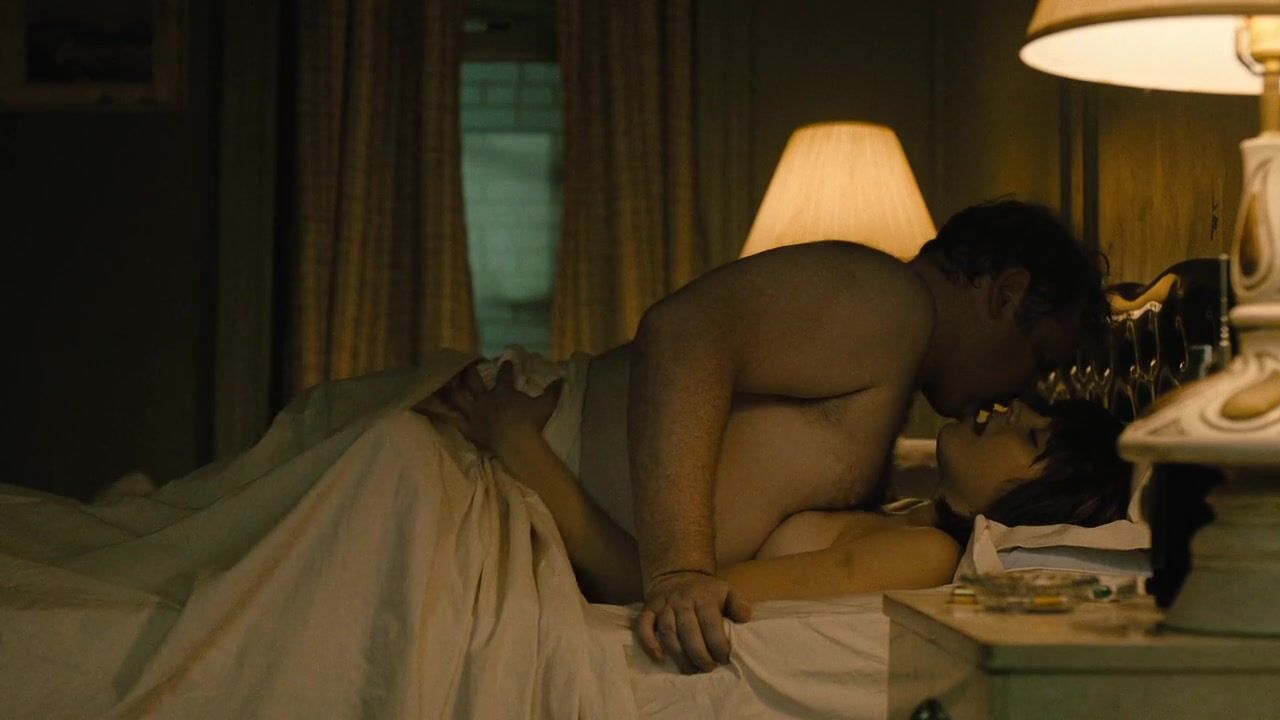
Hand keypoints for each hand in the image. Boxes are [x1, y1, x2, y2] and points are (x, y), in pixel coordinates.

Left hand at [435, 361, 562, 458]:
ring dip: (446, 387)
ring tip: (435, 380)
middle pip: (473, 381)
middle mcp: (486, 399)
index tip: (506, 361)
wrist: (518, 440)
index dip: (505, 368)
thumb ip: (554, 391)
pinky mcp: (468, 427)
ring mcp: (475, 413)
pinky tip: (417, 405)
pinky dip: (432, 412)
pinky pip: (447, 418)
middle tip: (464, 364)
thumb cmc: (532, 422)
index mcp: (504, 392)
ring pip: (456, 396)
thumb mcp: (547, 404)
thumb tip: (564, 379)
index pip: (504, 376)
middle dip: (468, 371)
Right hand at [634, 570, 751, 673]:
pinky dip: (649, 643)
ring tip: (691, 670)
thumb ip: (739, 604)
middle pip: (689, 631)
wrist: (676, 574)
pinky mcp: (648, 610)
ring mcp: (663, 606)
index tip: (724, 658)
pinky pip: (643, 627)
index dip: (718, 644)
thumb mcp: (727, 590)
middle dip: (699, 654)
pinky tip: (660, 658)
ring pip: (668, 633)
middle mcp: (681, 601)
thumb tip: (745, 619)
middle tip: (708, 668)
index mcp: (703, 597)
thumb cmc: (705, 591)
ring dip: (679, 655)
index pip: (710, 623)